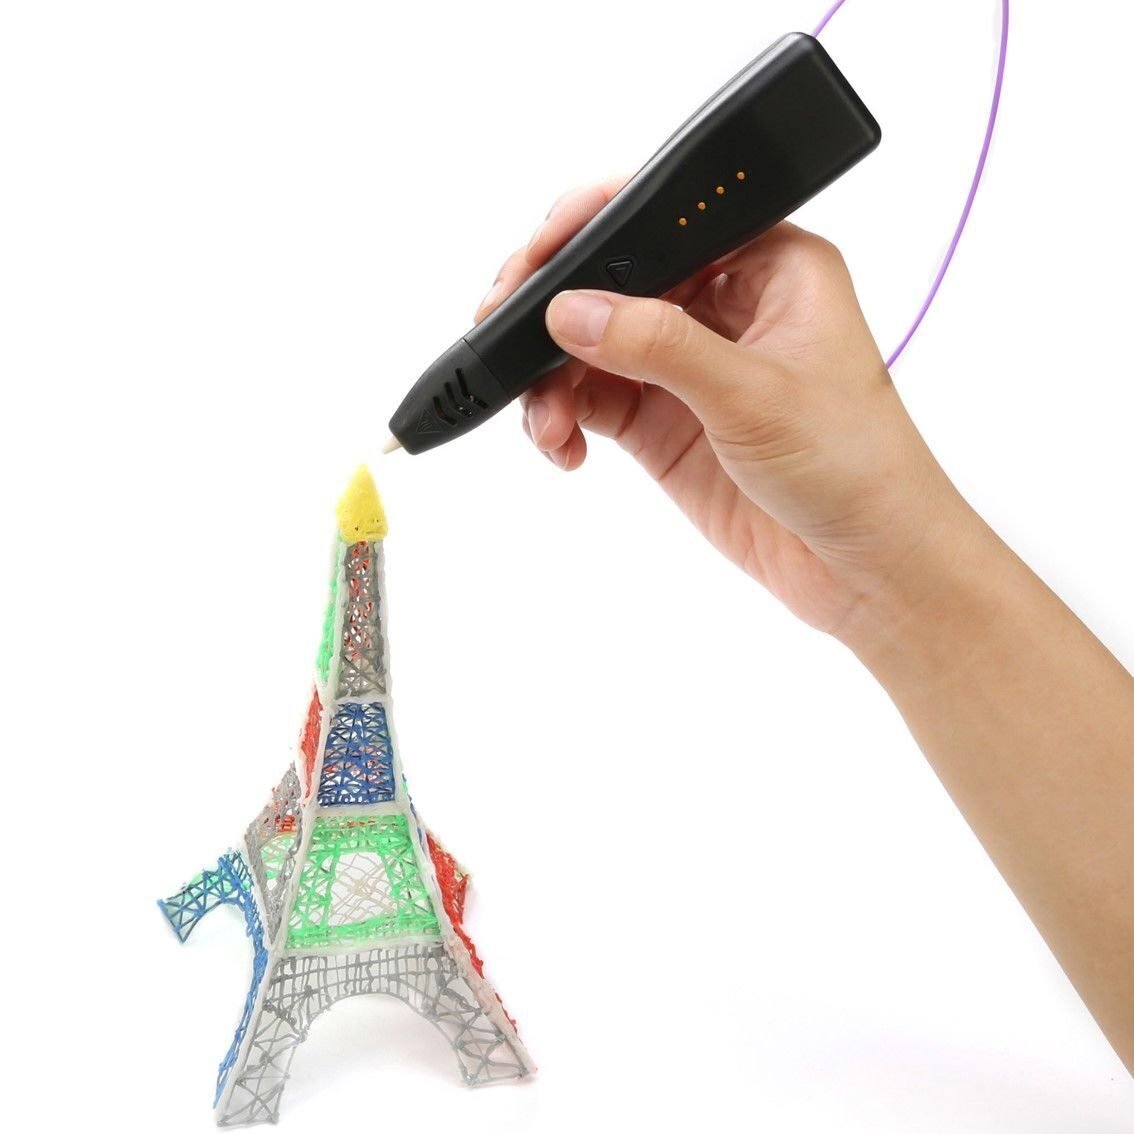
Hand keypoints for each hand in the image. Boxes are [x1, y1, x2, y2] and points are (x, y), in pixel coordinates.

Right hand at [475, 179, 971, 643]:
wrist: (867, 567)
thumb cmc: (857, 465)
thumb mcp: (753, 393)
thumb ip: (657, 345)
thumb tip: (571, 309)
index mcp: (768, 264)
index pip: (664, 218)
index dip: (592, 226)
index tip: (538, 257)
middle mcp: (723, 306)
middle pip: (613, 280)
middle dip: (553, 306)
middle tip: (503, 325)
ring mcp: (688, 367)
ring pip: (591, 345)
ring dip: (552, 376)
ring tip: (545, 419)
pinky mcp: (665, 424)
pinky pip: (593, 401)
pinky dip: (563, 417)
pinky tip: (561, 444)